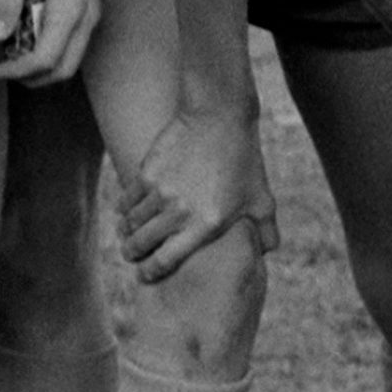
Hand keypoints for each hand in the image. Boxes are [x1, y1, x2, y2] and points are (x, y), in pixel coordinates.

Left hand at [0, 0, 103, 86]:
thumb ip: (5, 1)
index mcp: (70, 10)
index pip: (46, 58)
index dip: (19, 70)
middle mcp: (87, 18)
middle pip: (65, 69)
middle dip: (34, 78)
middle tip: (7, 71)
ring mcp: (92, 15)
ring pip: (72, 59)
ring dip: (44, 65)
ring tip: (16, 54)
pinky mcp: (91, 9)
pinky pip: (75, 43)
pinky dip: (53, 50)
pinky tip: (32, 36)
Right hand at [115, 102, 273, 279]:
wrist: (220, 116)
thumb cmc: (244, 160)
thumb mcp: (262, 198)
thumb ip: (265, 230)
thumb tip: (268, 251)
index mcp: (205, 226)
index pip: (165, 262)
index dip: (150, 274)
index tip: (145, 275)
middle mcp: (179, 212)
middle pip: (140, 245)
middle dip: (133, 255)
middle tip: (131, 256)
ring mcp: (160, 192)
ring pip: (130, 224)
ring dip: (127, 233)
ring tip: (128, 236)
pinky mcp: (146, 172)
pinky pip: (126, 200)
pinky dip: (123, 210)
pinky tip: (126, 212)